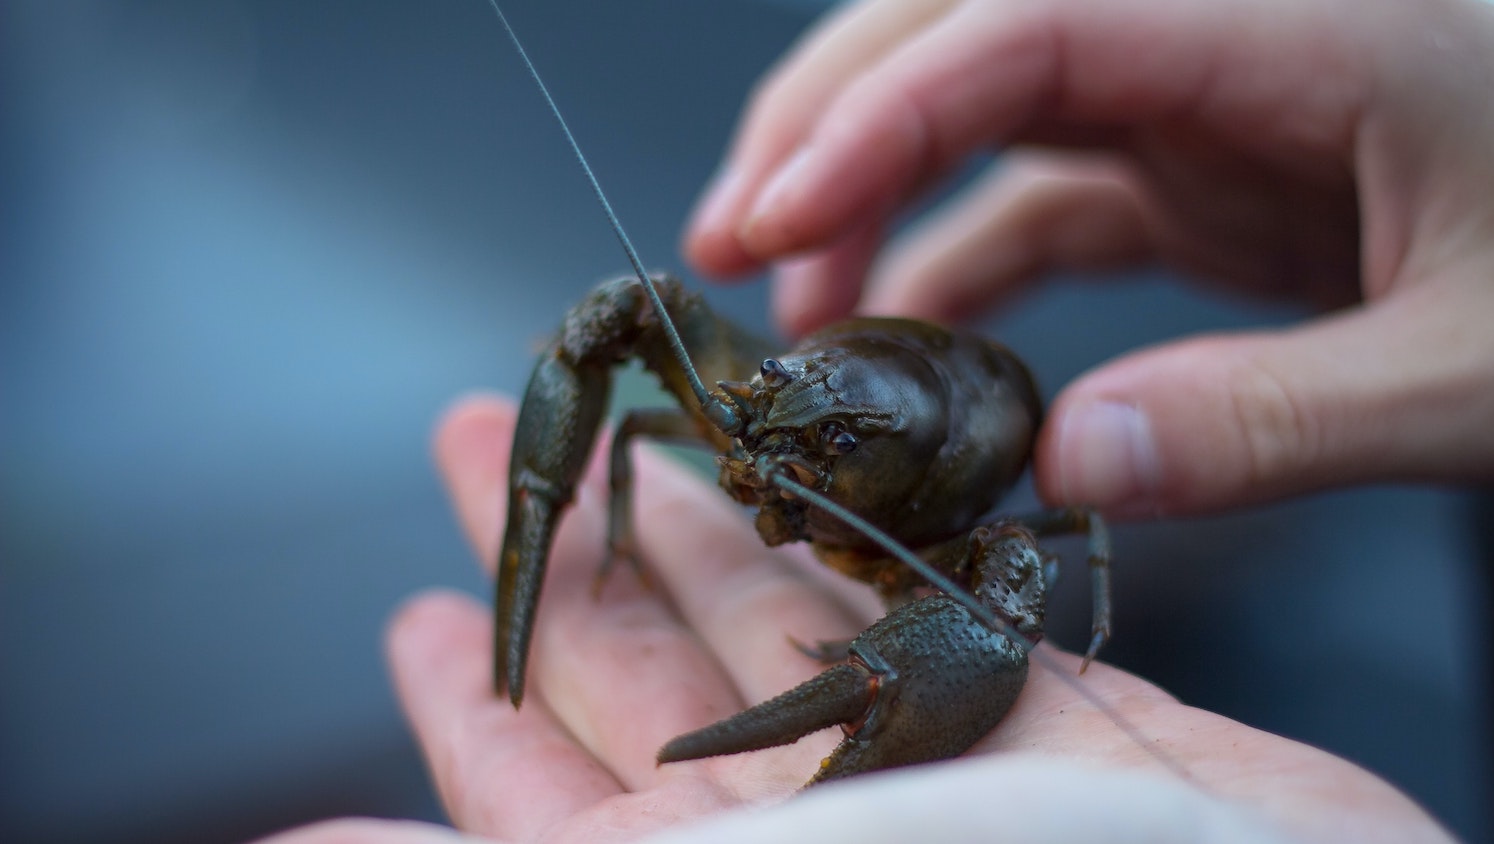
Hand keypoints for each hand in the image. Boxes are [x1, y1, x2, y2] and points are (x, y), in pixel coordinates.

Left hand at [259, 394, 1450, 843]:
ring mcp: (915, 767)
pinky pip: (911, 608)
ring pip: (773, 617)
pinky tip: (804, 485)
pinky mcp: (1032, 710)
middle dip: (570, 557)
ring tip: (637, 435)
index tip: (418, 611)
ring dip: (696, 523)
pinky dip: (849, 546)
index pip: (535, 792)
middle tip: (493, 449)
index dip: (472, 704)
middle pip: (644, 673)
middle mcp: (796, 830)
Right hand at [682, 0, 1493, 517]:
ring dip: (866, 196)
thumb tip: (1068, 462)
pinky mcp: (1188, 168)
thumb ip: (1276, 417)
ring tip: (793, 313)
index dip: (877, 116)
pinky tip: (904, 349)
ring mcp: (1193, 96)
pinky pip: (1030, 199)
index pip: (1024, 24)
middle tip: (727, 245)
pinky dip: (948, 266)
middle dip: (824, 128)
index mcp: (1293, 18)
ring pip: (973, 102)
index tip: (772, 222)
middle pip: (961, 28)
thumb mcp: (1477, 367)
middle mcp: (1215, 32)